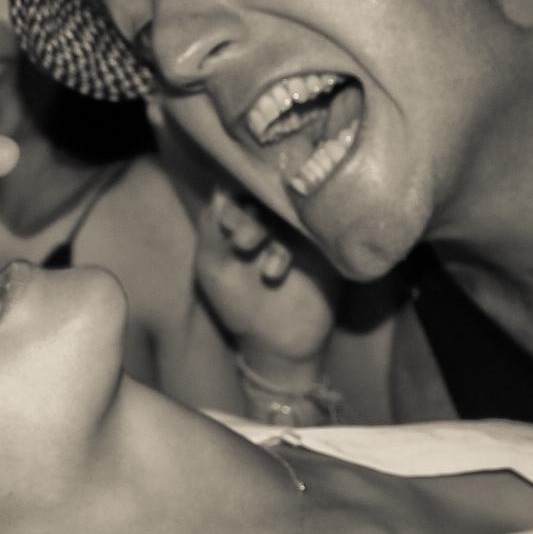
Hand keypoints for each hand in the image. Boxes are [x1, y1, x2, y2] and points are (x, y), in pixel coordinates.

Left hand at [194, 188, 338, 377]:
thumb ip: (211, 232)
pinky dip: (295, 249)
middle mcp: (270, 222)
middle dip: (252, 221)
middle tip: (242, 242)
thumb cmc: (237, 305)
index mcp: (241, 222)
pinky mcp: (321, 248)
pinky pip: (315, 234)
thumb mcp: (214, 270)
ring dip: (274, 241)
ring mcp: (297, 234)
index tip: (225, 224)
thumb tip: (218, 191)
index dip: (232, 204)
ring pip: (289, 219)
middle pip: (265, 202)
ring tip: (267, 273)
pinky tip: (277, 273)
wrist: (275, 342)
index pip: (239, 195)